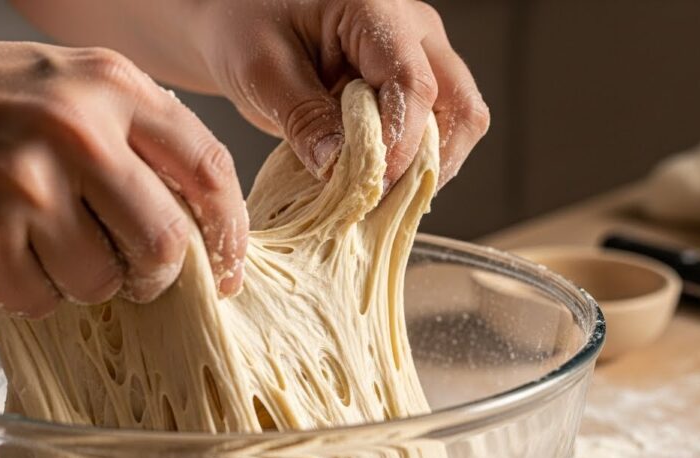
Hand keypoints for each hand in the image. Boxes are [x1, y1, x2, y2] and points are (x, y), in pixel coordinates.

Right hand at [0, 32, 247, 316]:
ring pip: (104, 281)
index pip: (209, 168)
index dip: (229, 230)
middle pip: (166, 241)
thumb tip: (201, 213)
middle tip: (139, 274)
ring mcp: (25, 186)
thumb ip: (136, 132)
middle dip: (158, 273)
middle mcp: (76, 130)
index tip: (228, 264)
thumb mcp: (68, 82)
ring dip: (87, 281)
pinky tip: (5, 252)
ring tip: (49, 245)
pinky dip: (33, 291)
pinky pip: (42, 300)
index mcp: (111, 84)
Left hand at [196, 0, 490, 188]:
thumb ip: (304, 119)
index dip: (400, 143)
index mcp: (377, 10)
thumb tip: (341, 170)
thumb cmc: (244, 27)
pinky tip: (374, 184)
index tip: (373, 185)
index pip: (413, 84)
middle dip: (429, 161)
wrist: (238, 21)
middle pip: (460, 106)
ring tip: (377, 194)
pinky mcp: (410, 87)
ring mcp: (419, 58)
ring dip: (423, 167)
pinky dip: (410, 165)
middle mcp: (413, 31)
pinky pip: (434, 133)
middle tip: (382, 196)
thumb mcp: (261, 71)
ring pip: (457, 123)